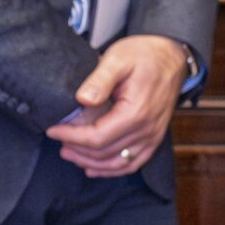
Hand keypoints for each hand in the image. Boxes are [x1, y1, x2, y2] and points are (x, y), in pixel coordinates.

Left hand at [46, 35, 187, 176]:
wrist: (171, 57)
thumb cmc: (144, 55)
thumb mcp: (118, 59)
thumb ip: (100, 80)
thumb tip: (82, 100)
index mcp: (136, 113)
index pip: (97, 137)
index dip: (72, 137)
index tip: (52, 130)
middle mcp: (147, 130)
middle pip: (105, 153)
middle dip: (77, 151)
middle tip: (57, 142)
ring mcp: (152, 137)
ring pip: (117, 163)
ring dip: (91, 163)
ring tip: (70, 155)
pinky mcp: (154, 139)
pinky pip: (133, 164)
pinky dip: (112, 170)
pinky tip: (95, 168)